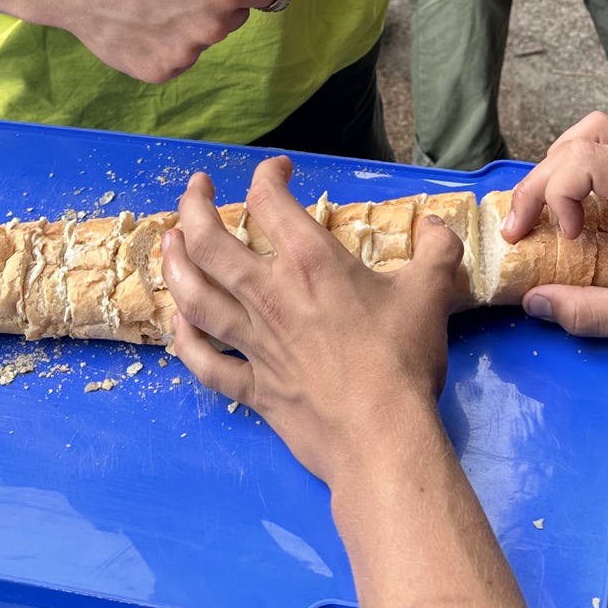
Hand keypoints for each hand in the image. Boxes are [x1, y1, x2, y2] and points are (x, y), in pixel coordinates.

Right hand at [46, 0, 280, 83]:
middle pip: (235, 17)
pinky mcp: (162, 72)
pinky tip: (142, 22)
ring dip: (191, 23)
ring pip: (204, 37)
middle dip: (219, 1)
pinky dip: (167, 43)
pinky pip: (179, 56)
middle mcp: (212, 28)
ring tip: (153, 1)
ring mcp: (187, 54)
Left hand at [163, 157, 465, 488]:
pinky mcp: (250, 387)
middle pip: (209, 242)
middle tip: (196, 190)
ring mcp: (253, 343)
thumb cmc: (402, 359)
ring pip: (193, 296)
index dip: (268, 174)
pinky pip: (204, 362)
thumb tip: (438, 225)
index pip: (271, 200)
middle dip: (195, 207)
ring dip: (174, 264)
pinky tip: (180, 326)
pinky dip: (185, 342)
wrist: (381, 437)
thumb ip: (437, 249)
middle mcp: (269, 295)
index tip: (278, 170)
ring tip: (169, 241)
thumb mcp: (432, 291)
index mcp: (309, 262)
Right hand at [502, 114, 607, 354]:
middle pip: (579, 139)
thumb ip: (587, 313)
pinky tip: (575, 208)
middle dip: (542, 180)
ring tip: (547, 209)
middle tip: (524, 225)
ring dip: (559, 165)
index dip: (555, 193)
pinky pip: (606, 149)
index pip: (583, 159)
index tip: (563, 237)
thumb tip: (534, 301)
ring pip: (592, 133)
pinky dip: (578, 169)